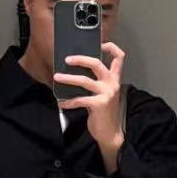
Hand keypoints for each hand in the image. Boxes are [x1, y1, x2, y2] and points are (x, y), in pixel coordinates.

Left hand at [54, 41, 125, 164]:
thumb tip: (77, 73)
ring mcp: (106, 93)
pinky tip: (61, 103)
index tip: (100, 44)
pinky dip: (68, 101)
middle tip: (67, 59)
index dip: (111, 47)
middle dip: (80, 59)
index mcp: (115, 79)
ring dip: (68, 78)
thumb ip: (97, 83)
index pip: (119, 57)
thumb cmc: (104, 113)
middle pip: (97, 63)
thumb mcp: (104, 94)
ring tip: (57, 77)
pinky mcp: (99, 104)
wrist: (110, 133)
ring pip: (84, 80)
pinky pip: (79, 100)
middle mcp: (112, 83)